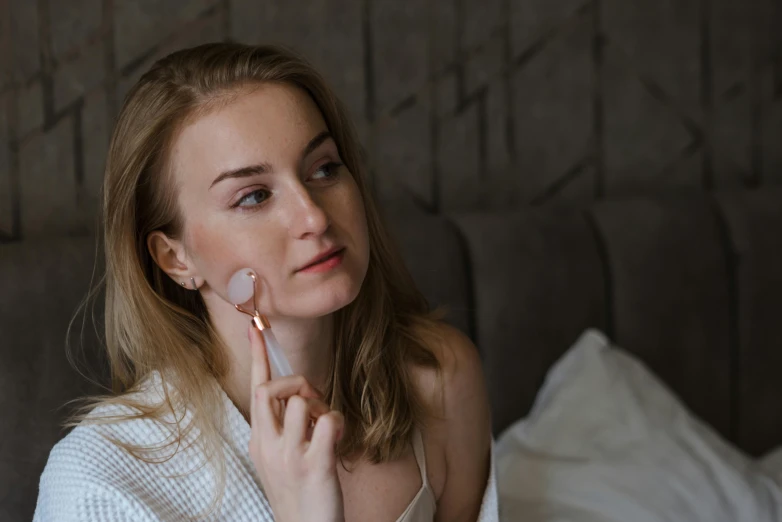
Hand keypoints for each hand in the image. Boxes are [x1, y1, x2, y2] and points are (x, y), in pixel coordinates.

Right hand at [247, 322, 344, 521]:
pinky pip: (328, 421)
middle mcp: (268, 445)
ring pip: (302, 401)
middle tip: (313, 401)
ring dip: (321, 407)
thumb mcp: (279, 457)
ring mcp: (289, 455)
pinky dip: (338, 423)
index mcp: (259, 440)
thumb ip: (284, 426)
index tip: (256, 327)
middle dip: (296, 382)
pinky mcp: (314, 464)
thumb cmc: (298, 492)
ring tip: (326, 430)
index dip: (258, 356)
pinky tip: (338, 440)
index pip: (256, 390)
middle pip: (271, 389)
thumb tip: (301, 395)